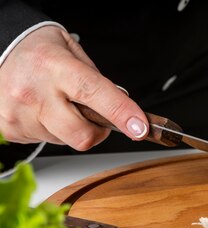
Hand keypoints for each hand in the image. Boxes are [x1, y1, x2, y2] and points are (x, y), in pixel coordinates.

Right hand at [0, 26, 147, 149]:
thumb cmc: (37, 51)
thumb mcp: (71, 51)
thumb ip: (97, 80)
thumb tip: (123, 108)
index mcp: (55, 67)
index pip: (94, 93)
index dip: (121, 113)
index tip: (140, 128)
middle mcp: (34, 92)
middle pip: (81, 134)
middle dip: (97, 132)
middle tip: (94, 117)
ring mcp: (19, 114)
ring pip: (65, 140)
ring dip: (71, 128)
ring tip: (57, 104)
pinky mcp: (10, 129)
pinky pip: (46, 141)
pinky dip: (51, 130)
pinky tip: (41, 110)